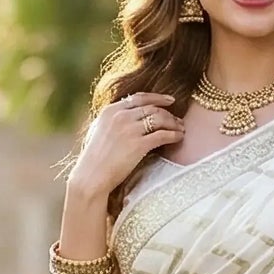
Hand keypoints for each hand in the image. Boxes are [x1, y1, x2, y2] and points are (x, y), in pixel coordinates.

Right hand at [67, 90, 184, 199]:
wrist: (91, 176)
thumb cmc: (94, 159)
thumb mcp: (99, 131)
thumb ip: (112, 121)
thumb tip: (127, 116)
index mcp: (110, 110)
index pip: (138, 97)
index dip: (157, 98)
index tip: (169, 100)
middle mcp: (121, 116)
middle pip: (152, 108)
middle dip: (169, 113)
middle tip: (179, 120)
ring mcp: (130, 129)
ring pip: (160, 118)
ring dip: (174, 123)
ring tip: (181, 129)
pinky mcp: (138, 144)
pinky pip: (163, 135)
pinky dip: (174, 135)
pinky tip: (179, 137)